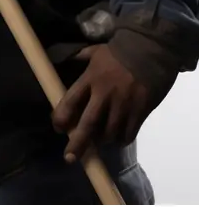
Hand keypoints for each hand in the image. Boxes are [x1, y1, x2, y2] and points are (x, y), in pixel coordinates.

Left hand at [51, 44, 154, 162]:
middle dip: (77, 143)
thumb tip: (62, 60)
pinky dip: (121, 139)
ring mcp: (123, 105)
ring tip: (99, 141)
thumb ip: (79, 58)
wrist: (150, 48)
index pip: (70, 102)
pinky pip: (128, 133)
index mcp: (90, 78)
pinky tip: (118, 138)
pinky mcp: (140, 111)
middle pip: (87, 125)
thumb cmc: (119, 49)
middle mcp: (104, 95)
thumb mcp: (94, 51)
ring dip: (102, 141)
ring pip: (109, 133)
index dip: (61, 118)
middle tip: (69, 158)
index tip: (58, 128)